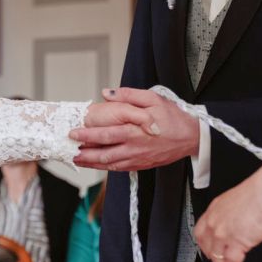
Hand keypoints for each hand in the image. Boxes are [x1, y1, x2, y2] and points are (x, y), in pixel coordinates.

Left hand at [71, 88, 198, 171]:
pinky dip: (105, 168)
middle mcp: (134, 148)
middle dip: (84, 152)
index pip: (106, 135)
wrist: (192, 137)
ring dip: (91, 163)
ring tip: (76, 159)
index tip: (73, 133)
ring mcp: (137, 159)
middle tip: (69, 149)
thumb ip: (128, 95)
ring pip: (109, 164)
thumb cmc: (173, 117)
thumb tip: (106, 92)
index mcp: (135, 131)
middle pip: (104, 153)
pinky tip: (97, 164)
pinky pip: (119, 168)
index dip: (88, 136)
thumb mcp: (153, 98)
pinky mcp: (142, 165)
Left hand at [193, 173, 261, 261]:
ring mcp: (223, 234)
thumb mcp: (238, 200)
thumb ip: (233, 213)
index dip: (205, 245)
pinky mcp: (236, 243)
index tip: (210, 251)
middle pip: (207, 247)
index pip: (201, 232)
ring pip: (218, 258)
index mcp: (215, 209)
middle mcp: (215, 221)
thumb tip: (237, 222)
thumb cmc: (259, 192)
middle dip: (214, 259)